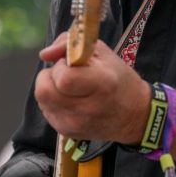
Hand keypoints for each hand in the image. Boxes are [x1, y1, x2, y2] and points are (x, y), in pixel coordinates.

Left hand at [35, 32, 150, 143]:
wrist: (133, 115)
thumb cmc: (119, 78)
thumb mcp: (100, 51)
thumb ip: (68, 43)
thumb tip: (44, 54)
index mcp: (101, 84)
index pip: (63, 78)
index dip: (61, 66)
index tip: (71, 63)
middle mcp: (87, 109)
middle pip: (44, 91)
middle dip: (49, 76)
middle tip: (64, 73)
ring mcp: (75, 124)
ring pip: (42, 101)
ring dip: (50, 88)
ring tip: (68, 86)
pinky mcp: (67, 133)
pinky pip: (47, 111)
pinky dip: (53, 102)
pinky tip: (69, 99)